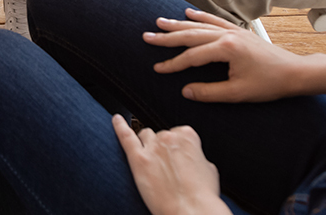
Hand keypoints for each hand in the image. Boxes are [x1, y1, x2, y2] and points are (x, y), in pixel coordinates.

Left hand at [112, 115, 229, 214]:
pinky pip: (125, 137)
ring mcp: (152, 147)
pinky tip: (116, 120)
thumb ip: (195, 155)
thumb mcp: (208, 168)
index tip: (178, 158)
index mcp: (188, 135)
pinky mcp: (138, 159)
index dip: (177, 148)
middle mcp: (169, 137)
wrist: (191, 211)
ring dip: (147, 144)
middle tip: (167, 167)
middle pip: (160, 135)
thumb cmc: (202, 195)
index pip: (178, 133)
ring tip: (150, 160)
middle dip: (162, 148)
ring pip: (145, 135)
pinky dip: (119, 127)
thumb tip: (189, 157)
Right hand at [145, 9, 304, 102]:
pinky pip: (215, 21)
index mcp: (226, 49)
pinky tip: (188, 14)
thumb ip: (209, 92)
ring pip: (200, 25)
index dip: (173, 64)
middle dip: (167, 37)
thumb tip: (185, 91)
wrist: (294, 72)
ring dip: (179, 24)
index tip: (157, 69)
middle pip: (191, 35)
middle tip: (147, 36)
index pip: (192, 56)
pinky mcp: (239, 32)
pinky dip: (200, 17)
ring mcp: (234, 31)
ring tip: (160, 22)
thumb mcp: (237, 93)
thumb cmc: (269, 84)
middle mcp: (227, 35)